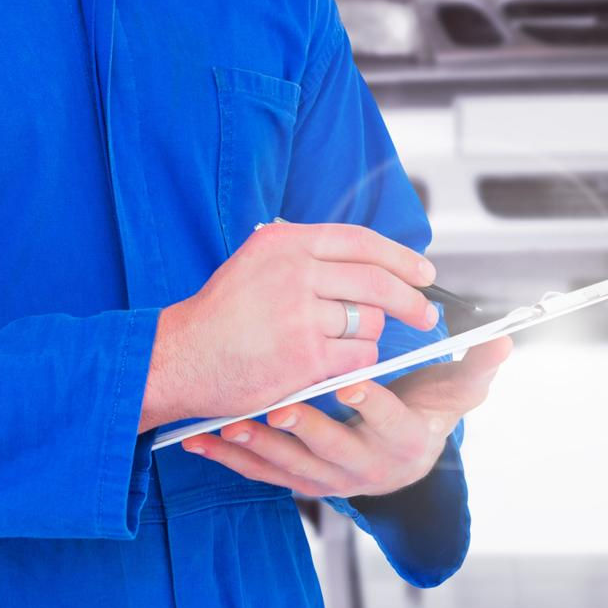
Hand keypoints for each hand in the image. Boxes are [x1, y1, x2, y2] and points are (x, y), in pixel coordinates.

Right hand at [138, 222, 437, 430]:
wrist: (182, 358)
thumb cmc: (220, 315)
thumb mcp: (255, 262)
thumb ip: (304, 253)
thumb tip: (365, 259)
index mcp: (285, 243)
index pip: (361, 242)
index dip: (400, 257)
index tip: (423, 272)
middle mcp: (295, 273)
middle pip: (377, 282)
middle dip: (411, 300)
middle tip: (425, 313)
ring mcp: (302, 316)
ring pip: (370, 323)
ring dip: (369, 336)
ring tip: (345, 344)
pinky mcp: (306, 358)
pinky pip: (359, 357)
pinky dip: (358, 363)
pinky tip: (338, 365)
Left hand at [179, 336, 511, 496]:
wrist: (402, 460)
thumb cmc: (424, 413)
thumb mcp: (454, 395)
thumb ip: (475, 368)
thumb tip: (504, 340)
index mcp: (405, 443)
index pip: (390, 421)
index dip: (372, 402)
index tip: (352, 380)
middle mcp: (367, 470)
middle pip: (333, 451)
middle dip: (305, 431)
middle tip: (279, 408)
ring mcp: (330, 481)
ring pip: (291, 468)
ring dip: (258, 447)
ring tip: (231, 423)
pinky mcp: (299, 483)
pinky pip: (261, 475)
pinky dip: (231, 459)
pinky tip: (201, 439)